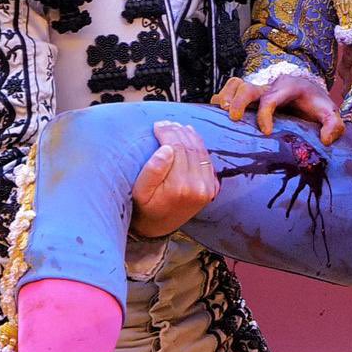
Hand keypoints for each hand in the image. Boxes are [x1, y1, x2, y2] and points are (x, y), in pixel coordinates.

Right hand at [131, 121, 220, 238]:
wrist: (158, 228)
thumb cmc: (144, 209)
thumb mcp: (139, 192)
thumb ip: (152, 170)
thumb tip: (167, 148)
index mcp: (180, 187)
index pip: (177, 149)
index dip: (168, 133)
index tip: (157, 125)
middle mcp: (198, 187)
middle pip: (190, 148)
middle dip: (178, 131)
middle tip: (166, 122)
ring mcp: (208, 188)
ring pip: (201, 152)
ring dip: (190, 135)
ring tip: (177, 126)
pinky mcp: (212, 188)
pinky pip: (207, 160)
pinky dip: (199, 146)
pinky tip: (190, 137)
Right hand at [212, 72, 344, 144]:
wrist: (311, 95)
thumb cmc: (317, 105)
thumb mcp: (331, 113)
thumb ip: (334, 125)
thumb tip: (325, 139)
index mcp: (289, 88)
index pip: (271, 98)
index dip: (265, 114)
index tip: (267, 132)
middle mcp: (270, 87)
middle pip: (247, 87)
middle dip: (238, 102)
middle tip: (235, 119)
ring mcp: (258, 91)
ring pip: (235, 85)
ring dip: (226, 98)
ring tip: (222, 114)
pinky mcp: (251, 97)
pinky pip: (231, 91)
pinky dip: (221, 100)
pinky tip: (217, 115)